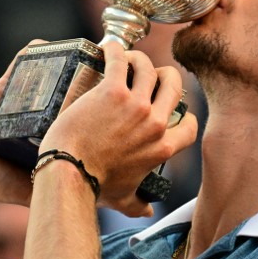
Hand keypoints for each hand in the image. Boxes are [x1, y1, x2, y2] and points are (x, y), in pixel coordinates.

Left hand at [40, 42, 198, 216]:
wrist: (68, 173)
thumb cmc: (94, 187)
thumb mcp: (124, 197)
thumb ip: (139, 204)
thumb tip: (147, 211)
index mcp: (162, 148)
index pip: (189, 124)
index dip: (183, 112)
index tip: (170, 106)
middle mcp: (154, 124)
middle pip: (174, 86)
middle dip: (165, 76)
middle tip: (150, 74)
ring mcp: (135, 105)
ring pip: (149, 67)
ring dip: (139, 60)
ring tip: (127, 60)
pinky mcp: (112, 90)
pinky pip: (120, 59)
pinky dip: (115, 49)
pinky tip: (109, 47)